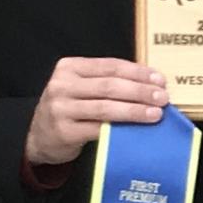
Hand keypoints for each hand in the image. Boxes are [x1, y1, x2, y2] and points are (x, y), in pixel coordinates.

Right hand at [26, 58, 167, 166]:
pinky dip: (121, 129)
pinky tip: (137, 130)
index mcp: (69, 67)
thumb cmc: (69, 109)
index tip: (160, 80)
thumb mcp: (81, 88)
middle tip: (163, 98)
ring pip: (106, 107)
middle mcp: (62, 85)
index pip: (110, 66)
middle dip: (141, 91)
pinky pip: (98, 129)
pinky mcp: (64, 131)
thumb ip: (107, 82)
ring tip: (156, 114)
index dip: (138, 72)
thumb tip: (150, 84)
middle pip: (110, 85)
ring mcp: (61, 108)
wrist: (39, 137)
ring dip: (135, 110)